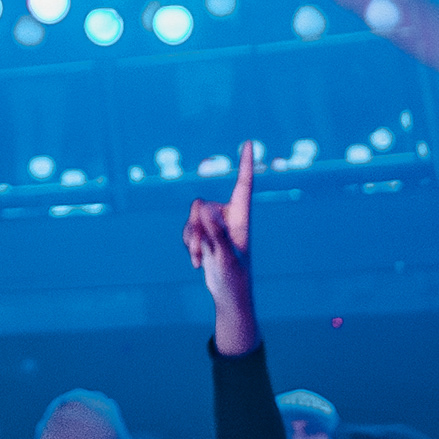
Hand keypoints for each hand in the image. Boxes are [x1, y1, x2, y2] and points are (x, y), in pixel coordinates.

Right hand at [183, 144, 262, 357]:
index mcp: (242, 218)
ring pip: (192, 218)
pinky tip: (198, 261)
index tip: (250, 143)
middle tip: (203, 249)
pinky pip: (187, 229)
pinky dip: (189, 245)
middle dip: (195, 226)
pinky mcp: (205, 235)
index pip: (244, 185)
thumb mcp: (226, 257)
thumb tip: (205, 208)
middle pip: (201, 204)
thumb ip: (217, 232)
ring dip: (191, 239)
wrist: (229, 296)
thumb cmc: (234, 278)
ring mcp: (216, 226)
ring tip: (201, 259)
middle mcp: (229, 217)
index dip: (245, 164)